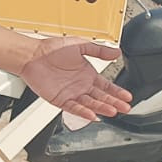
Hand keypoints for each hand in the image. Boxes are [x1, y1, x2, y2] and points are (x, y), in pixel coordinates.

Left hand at [18, 37, 132, 121]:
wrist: (33, 55)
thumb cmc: (52, 49)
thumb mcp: (80, 46)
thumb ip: (99, 50)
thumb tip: (116, 52)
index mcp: (87, 74)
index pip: (106, 86)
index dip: (118, 92)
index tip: (128, 97)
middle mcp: (81, 86)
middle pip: (102, 97)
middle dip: (115, 103)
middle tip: (126, 108)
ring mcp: (71, 94)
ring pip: (90, 104)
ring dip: (102, 108)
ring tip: (113, 111)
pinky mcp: (60, 100)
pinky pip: (74, 108)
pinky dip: (83, 112)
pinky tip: (93, 115)